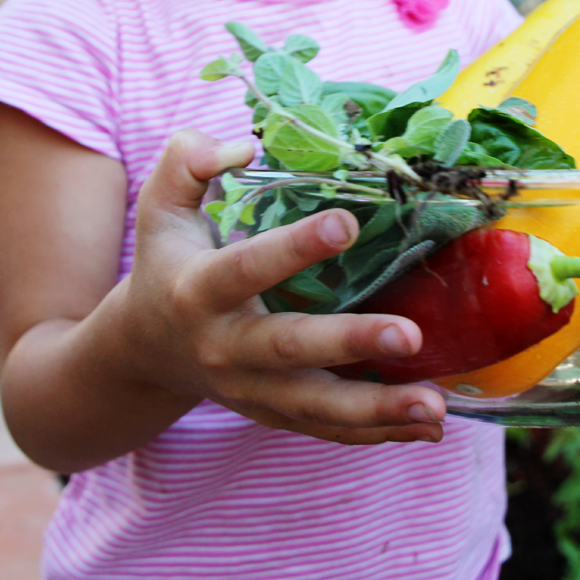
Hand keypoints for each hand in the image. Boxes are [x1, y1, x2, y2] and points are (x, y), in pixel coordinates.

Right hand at [123, 130, 445, 444]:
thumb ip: (187, 163)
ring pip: (315, 407)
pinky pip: (326, 430)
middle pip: (289, 351)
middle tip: (410, 336)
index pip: (246, 268)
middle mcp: (223, 348)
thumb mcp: (159, 207)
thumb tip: (242, 146)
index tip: (348, 222)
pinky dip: (377, 433)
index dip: (294, 248)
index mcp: (196, 291)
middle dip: (350, 343)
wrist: (143, 349)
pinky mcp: (272, 414)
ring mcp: (249, 390)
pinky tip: (429, 429)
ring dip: (378, 410)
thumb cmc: (166, 261)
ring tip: (435, 409)